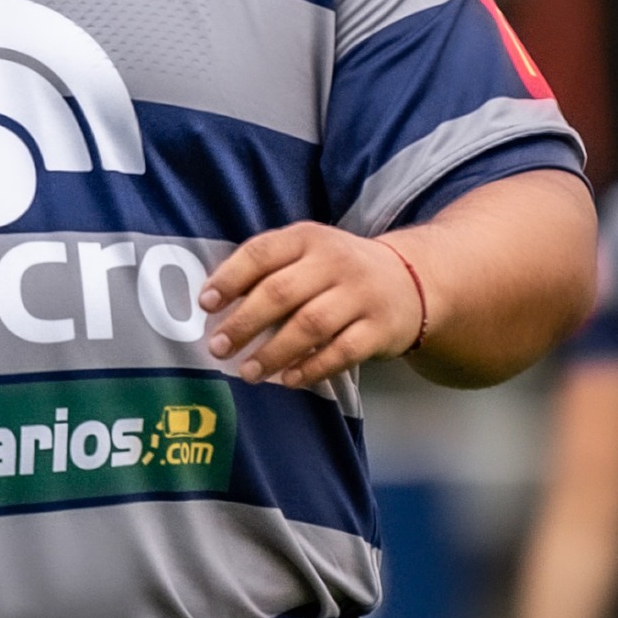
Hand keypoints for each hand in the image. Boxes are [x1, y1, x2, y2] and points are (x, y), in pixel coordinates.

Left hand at [199, 223, 424, 387]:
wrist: (411, 280)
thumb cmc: (338, 271)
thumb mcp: (307, 253)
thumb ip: (267, 270)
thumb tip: (214, 304)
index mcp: (308, 238)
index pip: (261, 253)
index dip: (230, 278)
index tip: (205, 304)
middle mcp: (334, 262)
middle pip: (281, 292)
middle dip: (244, 323)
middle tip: (218, 347)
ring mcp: (360, 295)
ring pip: (310, 325)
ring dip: (273, 352)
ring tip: (247, 371)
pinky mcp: (379, 328)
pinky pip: (342, 352)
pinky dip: (312, 368)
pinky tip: (288, 379)